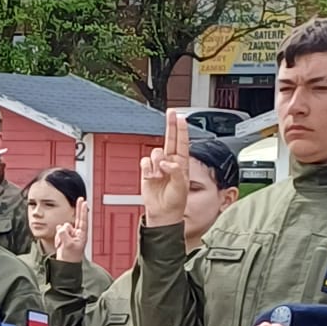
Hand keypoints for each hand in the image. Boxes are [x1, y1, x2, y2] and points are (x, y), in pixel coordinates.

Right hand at [54, 199, 88, 263]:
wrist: (65, 265)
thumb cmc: (71, 257)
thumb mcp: (68, 245)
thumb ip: (64, 234)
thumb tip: (61, 227)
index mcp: (82, 235)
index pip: (83, 220)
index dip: (83, 211)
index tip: (84, 202)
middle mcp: (77, 233)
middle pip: (77, 218)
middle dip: (78, 209)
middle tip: (81, 199)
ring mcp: (70, 234)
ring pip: (63, 226)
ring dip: (61, 234)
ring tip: (62, 244)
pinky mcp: (63, 236)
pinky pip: (59, 231)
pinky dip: (58, 237)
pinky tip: (59, 244)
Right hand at [141, 111, 189, 227]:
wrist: (163, 213)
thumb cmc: (175, 201)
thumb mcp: (181, 186)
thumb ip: (176, 171)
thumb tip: (166, 162)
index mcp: (181, 163)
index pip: (182, 142)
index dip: (181, 129)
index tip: (181, 117)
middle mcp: (170, 162)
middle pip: (170, 138)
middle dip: (170, 125)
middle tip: (170, 112)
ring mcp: (158, 166)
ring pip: (155, 152)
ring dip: (156, 163)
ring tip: (159, 176)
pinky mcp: (148, 171)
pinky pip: (145, 161)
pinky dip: (147, 169)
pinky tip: (152, 177)